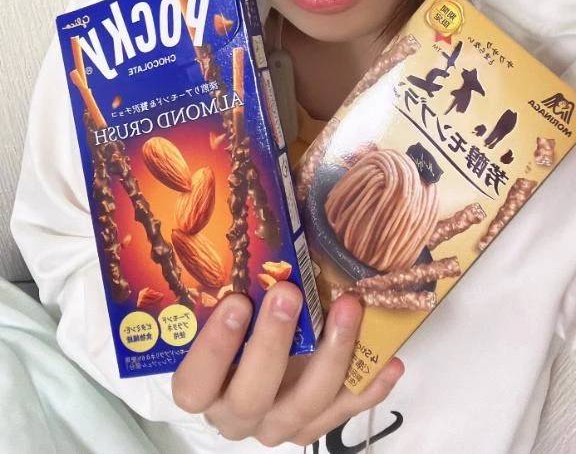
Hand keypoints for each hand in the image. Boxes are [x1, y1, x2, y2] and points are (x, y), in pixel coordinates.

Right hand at [172, 281, 403, 446]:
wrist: (251, 371)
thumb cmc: (237, 325)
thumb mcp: (227, 306)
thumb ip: (234, 278)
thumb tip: (258, 206)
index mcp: (201, 386)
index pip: (194, 382)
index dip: (213, 348)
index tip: (236, 301)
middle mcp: (235, 413)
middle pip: (250, 394)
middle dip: (272, 343)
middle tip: (289, 292)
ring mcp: (275, 425)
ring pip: (304, 405)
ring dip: (330, 355)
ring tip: (348, 307)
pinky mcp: (312, 427)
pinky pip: (344, 412)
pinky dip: (367, 387)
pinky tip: (389, 360)